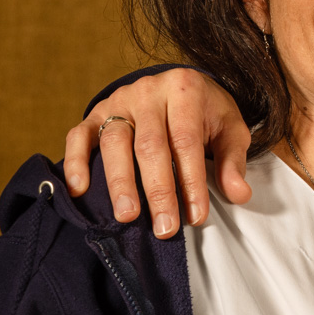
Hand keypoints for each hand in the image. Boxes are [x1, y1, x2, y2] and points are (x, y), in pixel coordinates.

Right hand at [64, 69, 252, 237]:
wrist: (180, 86)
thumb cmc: (207, 113)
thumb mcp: (230, 129)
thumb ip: (233, 161)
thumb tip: (239, 194)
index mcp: (185, 90)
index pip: (186, 141)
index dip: (191, 181)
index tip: (196, 217)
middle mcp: (148, 91)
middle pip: (150, 145)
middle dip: (157, 190)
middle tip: (164, 228)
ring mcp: (118, 101)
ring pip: (114, 142)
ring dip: (120, 182)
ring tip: (127, 217)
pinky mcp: (94, 112)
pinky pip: (78, 136)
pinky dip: (75, 162)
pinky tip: (79, 190)